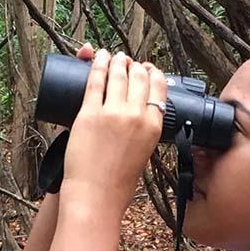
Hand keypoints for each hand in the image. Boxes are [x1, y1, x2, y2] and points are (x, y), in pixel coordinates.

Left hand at [61, 46, 167, 216]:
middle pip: (139, 78)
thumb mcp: (142, 153)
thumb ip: (143, 134)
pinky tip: (97, 56)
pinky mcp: (89, 114)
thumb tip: (140, 119)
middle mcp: (137, 116)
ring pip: (118, 76)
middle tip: (127, 61)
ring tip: (114, 55)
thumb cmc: (117, 182)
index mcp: (154, 127)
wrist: (96, 195)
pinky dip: (97, 65)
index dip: (153, 74)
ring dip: (117, 61)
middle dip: (134, 66)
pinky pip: (95, 81)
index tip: (147, 69)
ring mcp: (113, 113)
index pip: (159, 89)